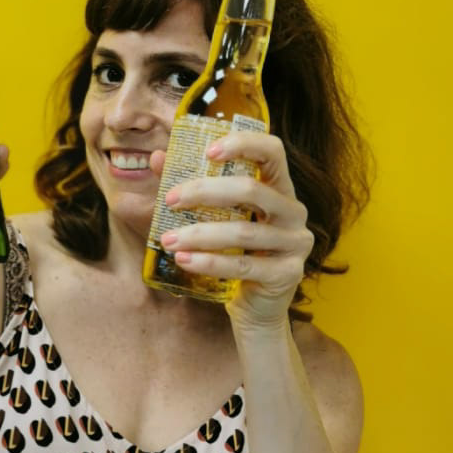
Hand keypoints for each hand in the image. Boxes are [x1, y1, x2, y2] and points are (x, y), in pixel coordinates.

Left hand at [150, 132, 313, 330]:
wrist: (255, 307)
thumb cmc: (233, 254)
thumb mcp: (213, 218)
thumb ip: (190, 188)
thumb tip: (157, 158)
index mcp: (279, 188)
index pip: (272, 151)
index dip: (243, 144)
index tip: (208, 152)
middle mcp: (294, 211)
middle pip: (252, 189)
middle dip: (205, 192)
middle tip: (170, 200)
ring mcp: (295, 243)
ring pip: (243, 231)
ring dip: (199, 234)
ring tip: (168, 240)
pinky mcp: (288, 273)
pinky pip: (244, 265)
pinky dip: (210, 262)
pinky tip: (184, 261)